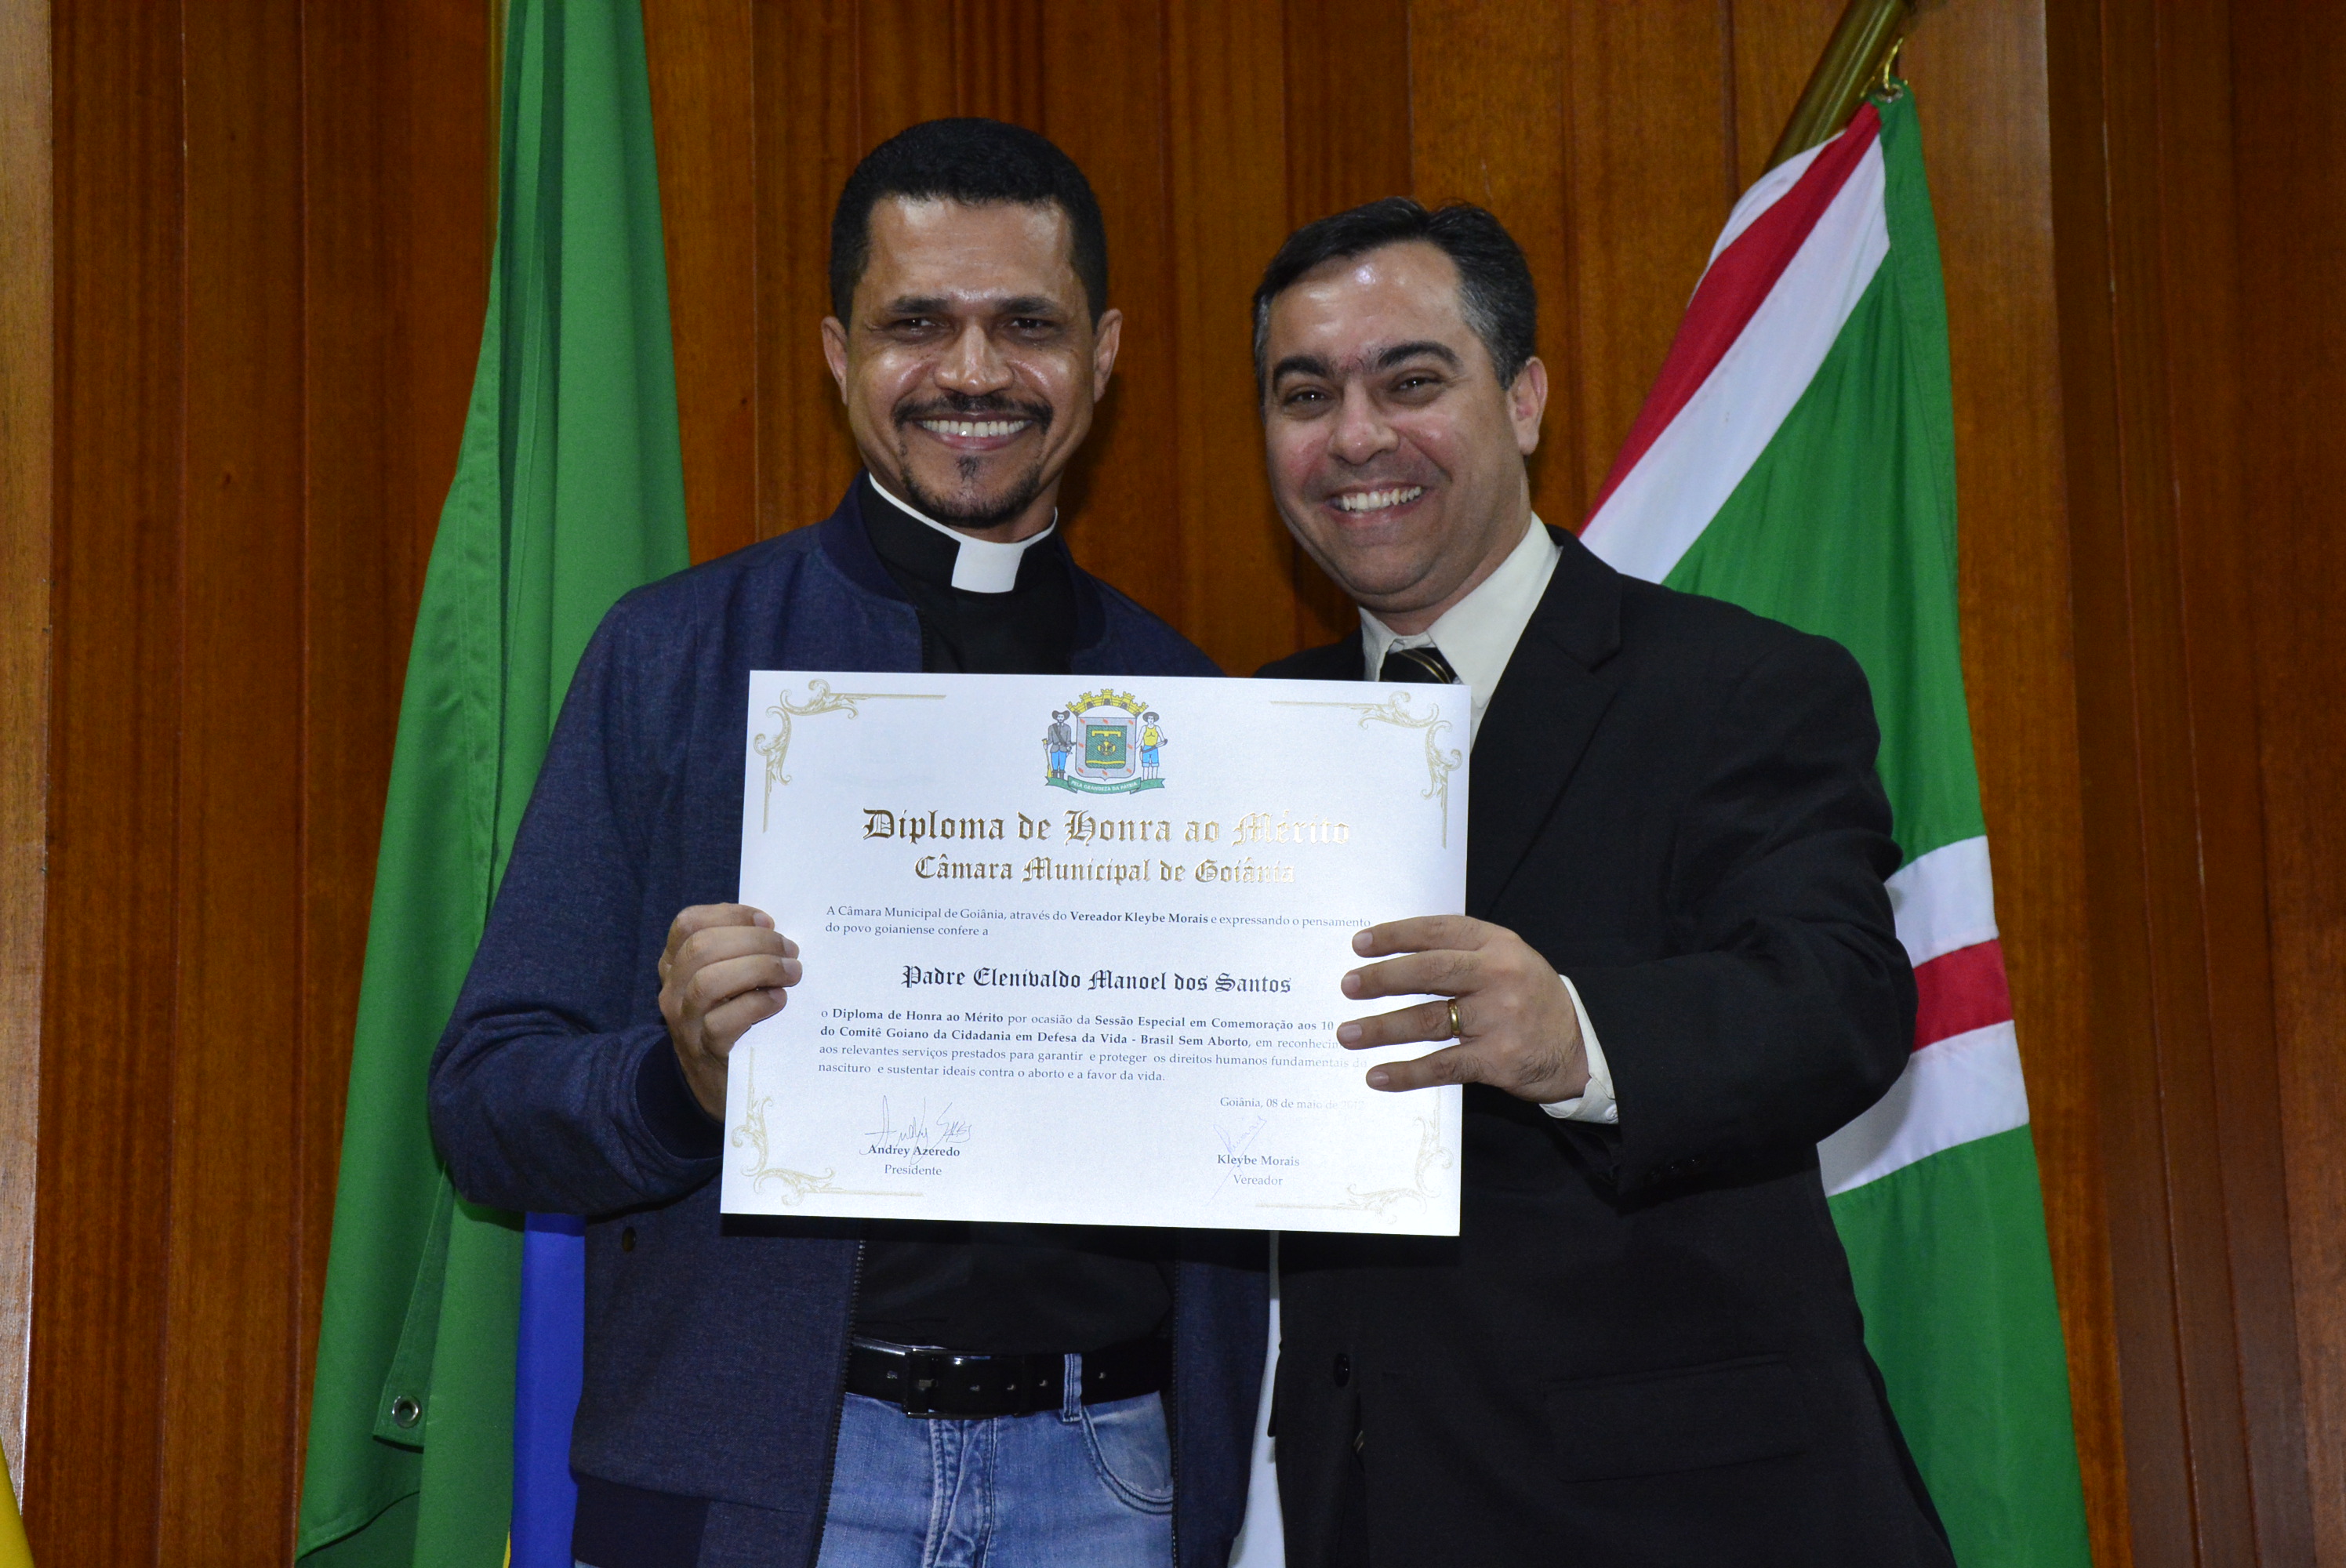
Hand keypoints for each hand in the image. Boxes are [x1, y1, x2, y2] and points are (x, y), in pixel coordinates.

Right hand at [658, 904, 800, 1117]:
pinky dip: (757, 1005)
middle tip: (790, 949)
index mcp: (675, 964)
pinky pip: (723, 1022)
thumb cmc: (729, 1019)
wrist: (711, 1082)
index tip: (767, 920)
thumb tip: (776, 932)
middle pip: (702, 948)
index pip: (689, 924)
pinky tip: (779, 1001)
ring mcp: (685, 1021)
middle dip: (754, 940)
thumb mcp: (723, 983)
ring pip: (709, 982)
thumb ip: (738, 954)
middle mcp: (673, 990)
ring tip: (790, 973)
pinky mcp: (704, 1050)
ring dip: (758, 969)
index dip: (730, 915)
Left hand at [1338, 916, 1587, 1103]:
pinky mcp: (1496, 1059)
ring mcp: (1498, 1018)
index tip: (1359, 944)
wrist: (1581, 1046)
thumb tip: (1394, 958)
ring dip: (1381, 1028)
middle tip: (1348, 986)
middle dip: (1381, 979)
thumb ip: (1463, 953)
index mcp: (1497, 944)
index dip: (1395, 936)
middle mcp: (1497, 975)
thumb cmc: (1531, 999)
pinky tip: (1378, 1076)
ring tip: (1348, 1033)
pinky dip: (1406, 1073)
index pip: (1437, 932)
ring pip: (1428, 1020)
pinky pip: (1441, 1065)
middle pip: (1428, 972)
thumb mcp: (1508, 960)